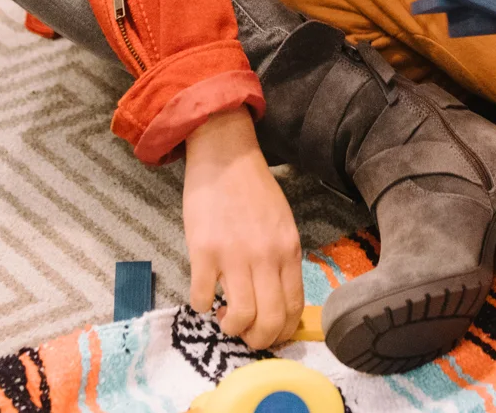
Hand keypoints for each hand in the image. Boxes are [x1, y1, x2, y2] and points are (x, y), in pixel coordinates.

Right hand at [182, 110, 304, 349]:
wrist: (225, 155)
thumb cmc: (253, 189)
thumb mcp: (282, 223)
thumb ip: (282, 258)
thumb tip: (278, 298)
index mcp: (288, 250)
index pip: (293, 308)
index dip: (281, 332)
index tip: (268, 333)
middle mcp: (266, 256)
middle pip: (270, 320)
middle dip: (257, 340)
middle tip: (244, 335)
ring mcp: (234, 254)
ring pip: (240, 316)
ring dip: (230, 328)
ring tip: (223, 318)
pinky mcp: (204, 250)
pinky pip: (203, 296)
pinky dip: (201, 306)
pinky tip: (203, 297)